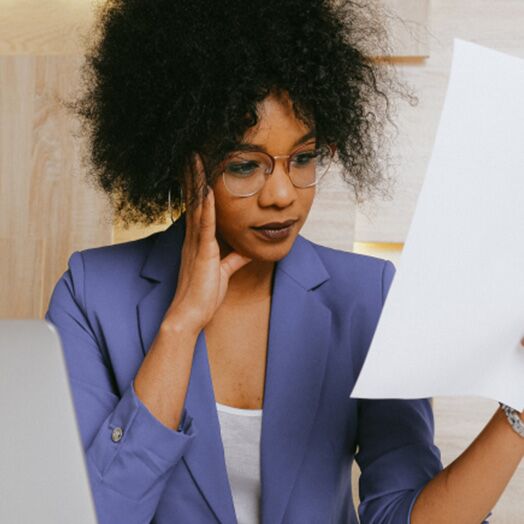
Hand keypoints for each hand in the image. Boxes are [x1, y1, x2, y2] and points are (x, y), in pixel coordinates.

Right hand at [163, 153, 252, 331]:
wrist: (190, 314)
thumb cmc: (203, 296)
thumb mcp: (223, 272)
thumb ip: (233, 259)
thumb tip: (245, 250)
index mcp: (198, 241)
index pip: (199, 207)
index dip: (198, 186)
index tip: (199, 166)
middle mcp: (193, 237)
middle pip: (194, 200)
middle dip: (193, 175)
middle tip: (192, 152)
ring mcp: (196, 243)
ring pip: (197, 206)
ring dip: (197, 181)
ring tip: (196, 158)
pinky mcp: (203, 252)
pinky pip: (205, 225)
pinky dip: (206, 206)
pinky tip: (207, 188)